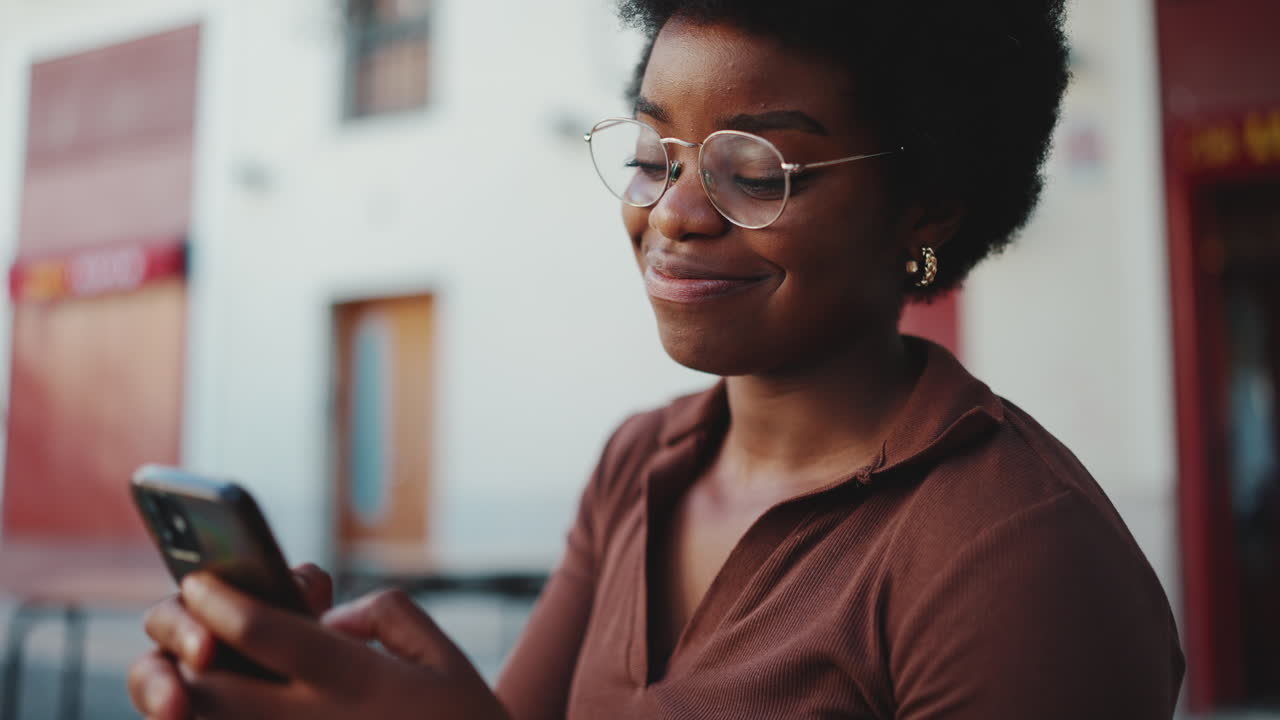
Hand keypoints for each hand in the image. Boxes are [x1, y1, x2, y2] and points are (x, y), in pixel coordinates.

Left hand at [128, 566, 508, 719]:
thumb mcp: (444, 657)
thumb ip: (385, 615)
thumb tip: (328, 617)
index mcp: (358, 681)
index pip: (269, 633)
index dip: (224, 602)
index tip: (201, 581)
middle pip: (216, 690)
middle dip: (185, 654)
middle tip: (187, 630)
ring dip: (191, 705)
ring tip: (192, 680)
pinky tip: (220, 713)